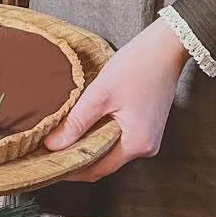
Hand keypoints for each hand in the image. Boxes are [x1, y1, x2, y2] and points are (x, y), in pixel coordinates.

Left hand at [43, 18, 190, 180]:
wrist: (167, 46)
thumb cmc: (138, 66)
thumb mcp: (100, 94)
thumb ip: (76, 122)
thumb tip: (52, 144)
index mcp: (137, 144)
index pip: (96, 170)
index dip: (70, 169)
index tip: (48, 164)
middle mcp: (146, 147)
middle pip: (103, 162)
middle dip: (76, 157)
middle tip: (49, 150)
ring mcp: (148, 137)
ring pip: (110, 150)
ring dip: (87, 144)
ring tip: (62, 136)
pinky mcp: (146, 126)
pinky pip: (118, 138)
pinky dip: (100, 134)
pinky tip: (83, 124)